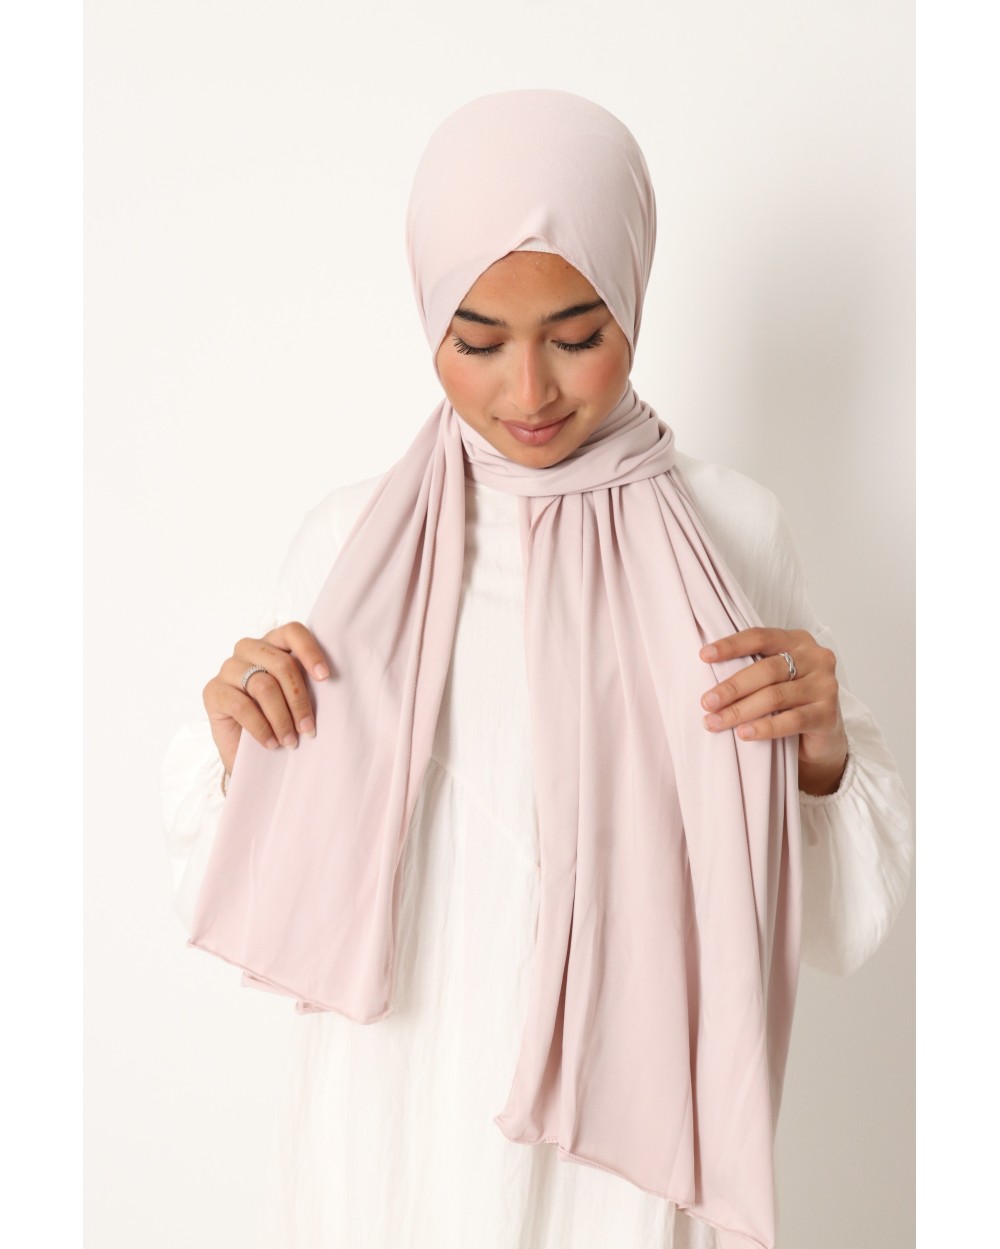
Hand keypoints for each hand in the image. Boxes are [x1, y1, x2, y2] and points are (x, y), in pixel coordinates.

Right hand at [202, 622, 330, 776]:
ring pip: (263, 686)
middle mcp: (248, 649)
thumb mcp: (296, 699)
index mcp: (273, 643)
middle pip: (281, 664)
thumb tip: (333, 681)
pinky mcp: (213, 691)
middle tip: (309, 729)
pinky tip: (271, 743)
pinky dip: (261, 728)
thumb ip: (307, 683)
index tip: (325, 678)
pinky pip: (242, 706)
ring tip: (291, 741)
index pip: (292, 632)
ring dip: (282, 718)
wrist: (249, 753)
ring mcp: (228, 668)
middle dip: (299, 700)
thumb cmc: (278, 720)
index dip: (310, 651)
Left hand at [699, 627, 848, 796]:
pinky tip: (743, 733)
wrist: (822, 736)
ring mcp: (825, 686)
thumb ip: (752, 668)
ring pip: (775, 696)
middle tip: (706, 702)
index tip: (703, 656)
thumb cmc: (789, 701)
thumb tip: (706, 673)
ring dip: (740, 711)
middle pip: (767, 669)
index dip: (731, 646)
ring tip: (715, 722)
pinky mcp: (828, 715)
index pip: (760, 637)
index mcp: (798, 641)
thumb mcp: (772, 678)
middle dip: (732, 687)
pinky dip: (764, 727)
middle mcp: (816, 659)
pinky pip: (791, 720)